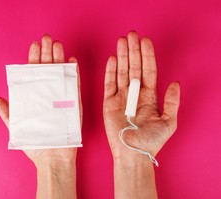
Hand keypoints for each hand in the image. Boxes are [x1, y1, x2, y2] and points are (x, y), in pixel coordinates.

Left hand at [0, 35, 81, 167]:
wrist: (53, 157)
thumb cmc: (36, 143)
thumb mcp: (18, 127)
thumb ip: (8, 113)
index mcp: (36, 97)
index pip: (34, 73)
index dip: (34, 58)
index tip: (34, 45)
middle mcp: (49, 94)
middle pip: (49, 69)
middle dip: (48, 53)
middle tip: (47, 38)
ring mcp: (63, 98)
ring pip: (62, 74)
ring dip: (60, 59)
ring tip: (58, 45)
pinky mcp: (74, 104)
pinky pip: (75, 86)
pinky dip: (74, 73)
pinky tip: (72, 61)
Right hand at [103, 31, 179, 160]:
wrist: (133, 153)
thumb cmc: (150, 141)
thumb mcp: (168, 122)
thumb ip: (172, 102)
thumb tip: (175, 83)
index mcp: (149, 96)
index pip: (148, 71)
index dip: (147, 56)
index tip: (145, 41)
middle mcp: (134, 94)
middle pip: (134, 67)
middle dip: (133, 51)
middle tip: (131, 35)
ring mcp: (121, 97)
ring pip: (121, 72)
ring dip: (122, 56)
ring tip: (122, 41)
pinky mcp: (108, 102)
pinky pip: (109, 84)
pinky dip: (110, 71)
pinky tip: (113, 59)